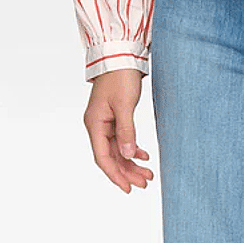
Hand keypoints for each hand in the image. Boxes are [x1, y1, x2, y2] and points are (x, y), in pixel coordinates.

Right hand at [83, 68, 154, 192]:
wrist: (121, 54)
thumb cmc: (120, 76)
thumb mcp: (125, 105)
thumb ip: (127, 131)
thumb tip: (128, 155)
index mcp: (95, 124)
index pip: (103, 158)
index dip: (115, 175)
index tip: (128, 188)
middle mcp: (97, 125)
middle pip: (111, 156)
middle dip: (127, 171)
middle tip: (145, 182)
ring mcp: (105, 121)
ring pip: (118, 149)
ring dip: (131, 162)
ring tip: (148, 173)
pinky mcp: (114, 116)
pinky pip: (122, 138)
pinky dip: (132, 148)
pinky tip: (144, 155)